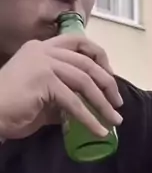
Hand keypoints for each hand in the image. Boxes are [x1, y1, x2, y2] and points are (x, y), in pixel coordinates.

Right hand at [0, 33, 123, 139]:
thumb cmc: (12, 108)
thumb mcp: (43, 95)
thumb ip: (64, 93)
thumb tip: (90, 104)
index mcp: (41, 48)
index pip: (78, 41)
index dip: (99, 56)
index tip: (109, 76)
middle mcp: (43, 50)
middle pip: (87, 62)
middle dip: (108, 84)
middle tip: (118, 104)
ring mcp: (43, 63)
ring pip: (84, 82)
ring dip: (103, 103)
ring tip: (114, 120)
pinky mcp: (44, 81)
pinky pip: (74, 102)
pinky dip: (89, 118)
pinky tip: (99, 130)